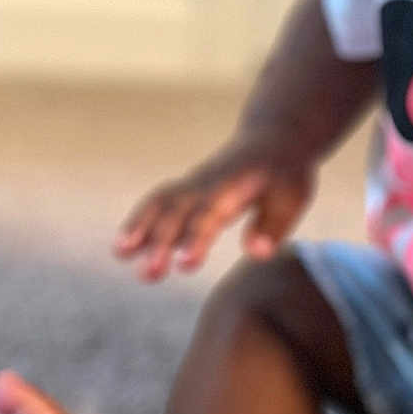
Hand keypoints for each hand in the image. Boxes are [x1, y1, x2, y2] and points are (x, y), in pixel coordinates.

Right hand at [114, 134, 315, 281]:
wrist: (273, 138)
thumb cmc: (286, 174)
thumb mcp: (292, 199)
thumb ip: (273, 227)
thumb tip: (256, 254)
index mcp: (236, 186)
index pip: (211, 215)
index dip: (196, 239)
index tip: (184, 266)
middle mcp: (208, 183)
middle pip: (178, 212)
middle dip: (161, 242)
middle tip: (148, 275)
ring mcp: (194, 183)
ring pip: (160, 203)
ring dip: (139, 228)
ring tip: (121, 255)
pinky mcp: (187, 189)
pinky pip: (158, 202)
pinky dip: (139, 222)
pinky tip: (124, 248)